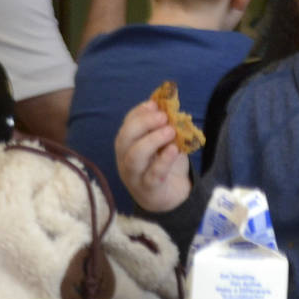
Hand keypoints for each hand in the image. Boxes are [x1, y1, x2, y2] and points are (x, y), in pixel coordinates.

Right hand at [115, 98, 192, 213]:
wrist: (171, 195)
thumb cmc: (164, 163)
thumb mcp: (164, 142)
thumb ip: (163, 125)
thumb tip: (165, 102)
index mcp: (128, 145)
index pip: (127, 125)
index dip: (139, 113)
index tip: (155, 104)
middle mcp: (125, 159)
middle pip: (124, 139)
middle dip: (143, 124)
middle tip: (164, 117)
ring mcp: (135, 176)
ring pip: (134, 157)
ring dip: (152, 140)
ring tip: (170, 132)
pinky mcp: (149, 189)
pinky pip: (152, 175)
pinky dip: (163, 161)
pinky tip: (174, 150)